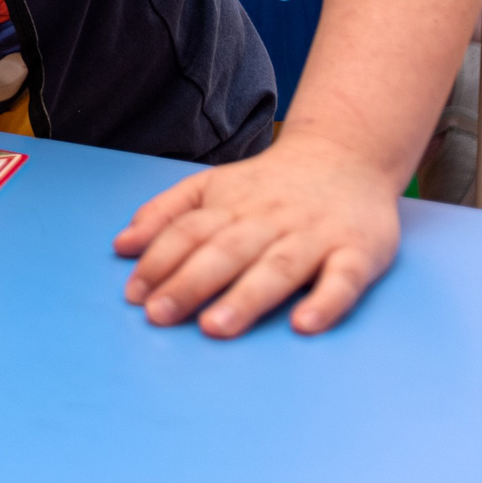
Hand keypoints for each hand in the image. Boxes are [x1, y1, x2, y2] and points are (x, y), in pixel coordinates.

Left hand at [113, 131, 401, 336]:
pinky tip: (303, 325)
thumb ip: (166, 213)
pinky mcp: (359, 252)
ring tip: (216, 327)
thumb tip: (122, 245)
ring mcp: (315, 236)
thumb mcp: (211, 186)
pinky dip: (326, 302)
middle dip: (190, 283)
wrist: (347, 155)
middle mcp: (270, 220)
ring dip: (246, 298)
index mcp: (231, 206)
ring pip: (278, 267)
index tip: (134, 295)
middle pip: (226, 251)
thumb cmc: (269, 185)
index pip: (189, 231)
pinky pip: (344, 279)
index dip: (159, 260)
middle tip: (160, 315)